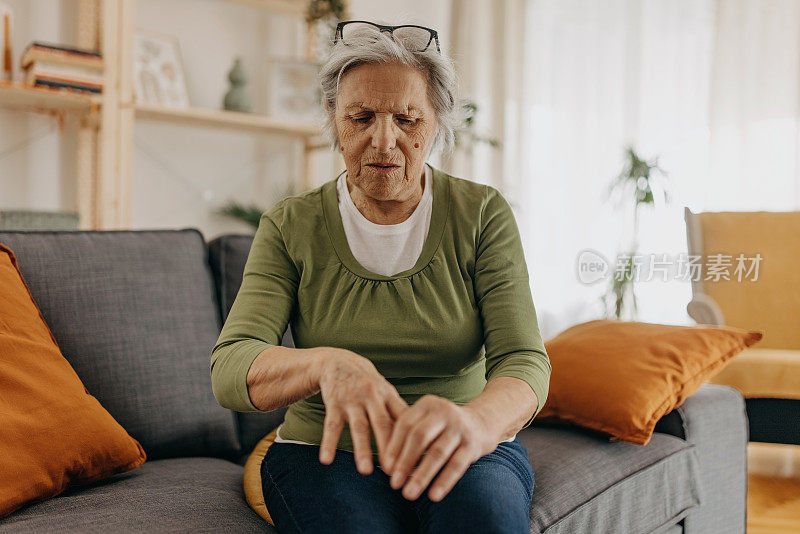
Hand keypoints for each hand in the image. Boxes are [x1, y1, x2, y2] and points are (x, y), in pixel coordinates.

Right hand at [317, 348, 408, 474]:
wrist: (339, 362)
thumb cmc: (369, 385)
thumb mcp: (387, 394)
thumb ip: (399, 416)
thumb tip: (420, 441)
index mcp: (389, 396)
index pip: (403, 420)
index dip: (410, 440)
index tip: (416, 462)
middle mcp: (373, 396)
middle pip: (383, 424)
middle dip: (389, 449)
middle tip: (394, 473)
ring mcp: (353, 400)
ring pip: (359, 427)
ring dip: (362, 449)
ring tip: (365, 471)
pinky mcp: (334, 403)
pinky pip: (331, 425)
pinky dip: (329, 443)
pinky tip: (326, 460)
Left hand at [382, 394, 498, 501]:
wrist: (481, 424)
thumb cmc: (444, 428)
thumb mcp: (427, 422)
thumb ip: (408, 436)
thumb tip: (387, 466)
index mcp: (427, 404)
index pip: (405, 425)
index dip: (394, 447)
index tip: (385, 469)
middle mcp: (443, 411)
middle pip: (419, 437)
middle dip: (405, 462)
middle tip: (394, 484)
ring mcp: (459, 427)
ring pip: (437, 453)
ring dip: (421, 476)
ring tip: (409, 494)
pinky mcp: (472, 443)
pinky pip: (456, 465)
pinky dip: (443, 481)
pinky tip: (433, 496)